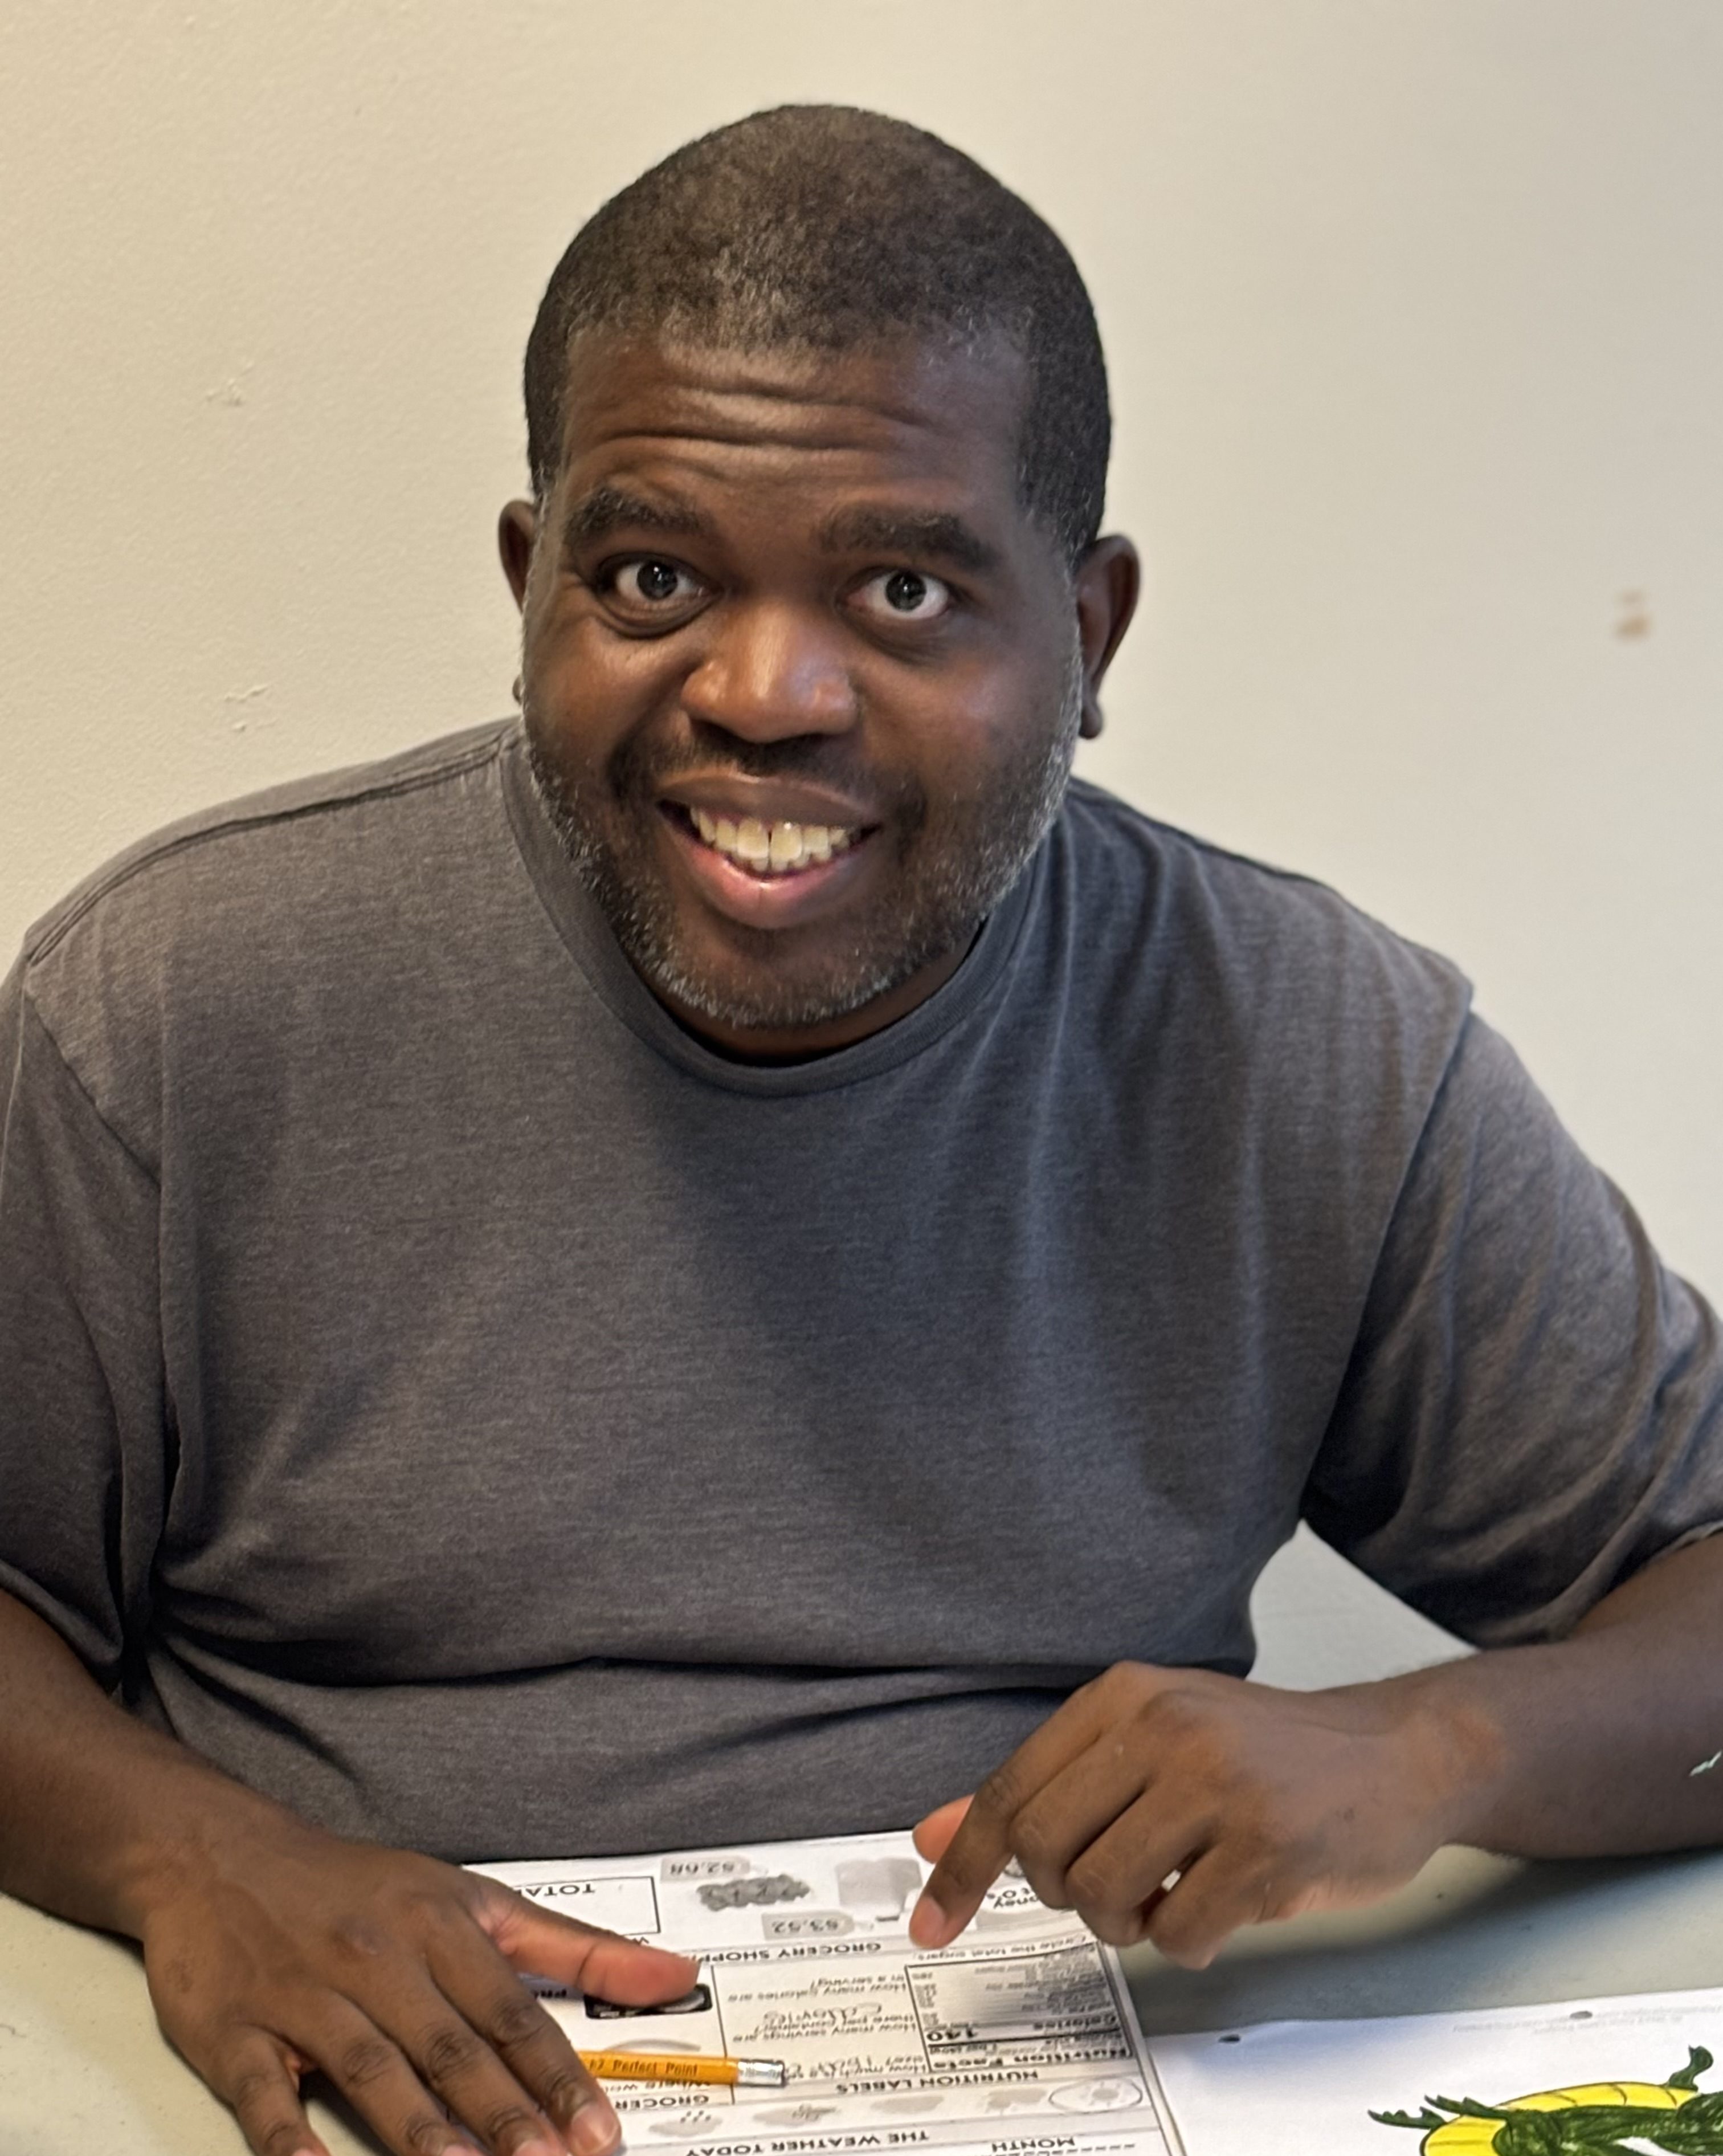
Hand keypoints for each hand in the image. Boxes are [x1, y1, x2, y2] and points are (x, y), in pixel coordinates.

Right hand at [137, 1810, 698, 2155]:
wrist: (218, 1853)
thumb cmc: (359, 1886)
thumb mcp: (472, 1897)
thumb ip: (576, 1948)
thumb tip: (677, 1977)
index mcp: (439, 1924)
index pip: (512, 2010)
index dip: (558, 2077)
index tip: (600, 2132)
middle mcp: (378, 1958)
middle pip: (451, 2046)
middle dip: (507, 2114)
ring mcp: (304, 1994)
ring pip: (372, 2068)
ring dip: (420, 2130)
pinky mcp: (234, 2030)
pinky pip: (264, 2092)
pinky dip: (290, 2138)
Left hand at [908, 1661, 1478, 1967]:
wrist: (1396, 1752)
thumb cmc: (1263, 1754)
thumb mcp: (1148, 1741)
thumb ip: (1045, 1788)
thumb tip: (933, 1835)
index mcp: (1123, 1696)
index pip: (1012, 1790)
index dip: (963, 1865)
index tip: (930, 1920)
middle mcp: (1164, 1727)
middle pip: (1047, 1852)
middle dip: (1066, 1895)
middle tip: (1114, 1887)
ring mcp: (1218, 1784)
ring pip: (1104, 1897)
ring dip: (1127, 1922)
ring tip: (1169, 1893)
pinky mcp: (1267, 1846)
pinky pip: (1178, 1934)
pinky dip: (1187, 1939)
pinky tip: (1220, 1902)